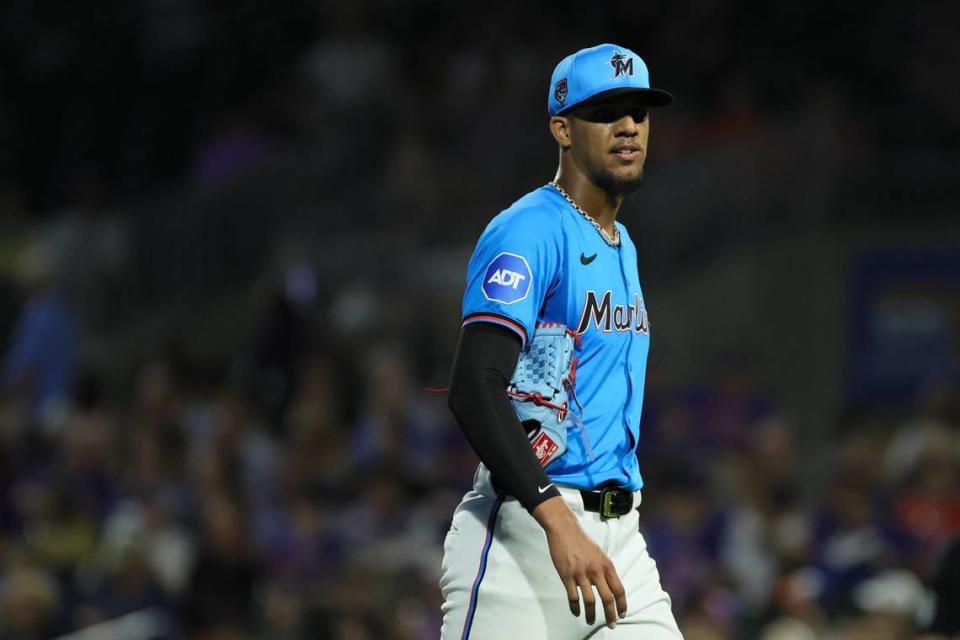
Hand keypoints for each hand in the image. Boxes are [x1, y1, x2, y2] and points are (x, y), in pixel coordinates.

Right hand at [533, 497, 626, 627]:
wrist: (564, 529)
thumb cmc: (581, 540)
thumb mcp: (599, 554)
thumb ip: (604, 569)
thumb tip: (607, 586)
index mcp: (606, 565)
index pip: (619, 589)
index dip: (622, 604)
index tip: (622, 614)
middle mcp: (596, 570)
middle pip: (608, 598)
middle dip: (611, 615)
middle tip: (611, 624)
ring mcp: (581, 573)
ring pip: (590, 601)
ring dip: (592, 615)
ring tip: (591, 621)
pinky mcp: (567, 575)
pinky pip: (573, 597)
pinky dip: (575, 608)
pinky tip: (577, 613)